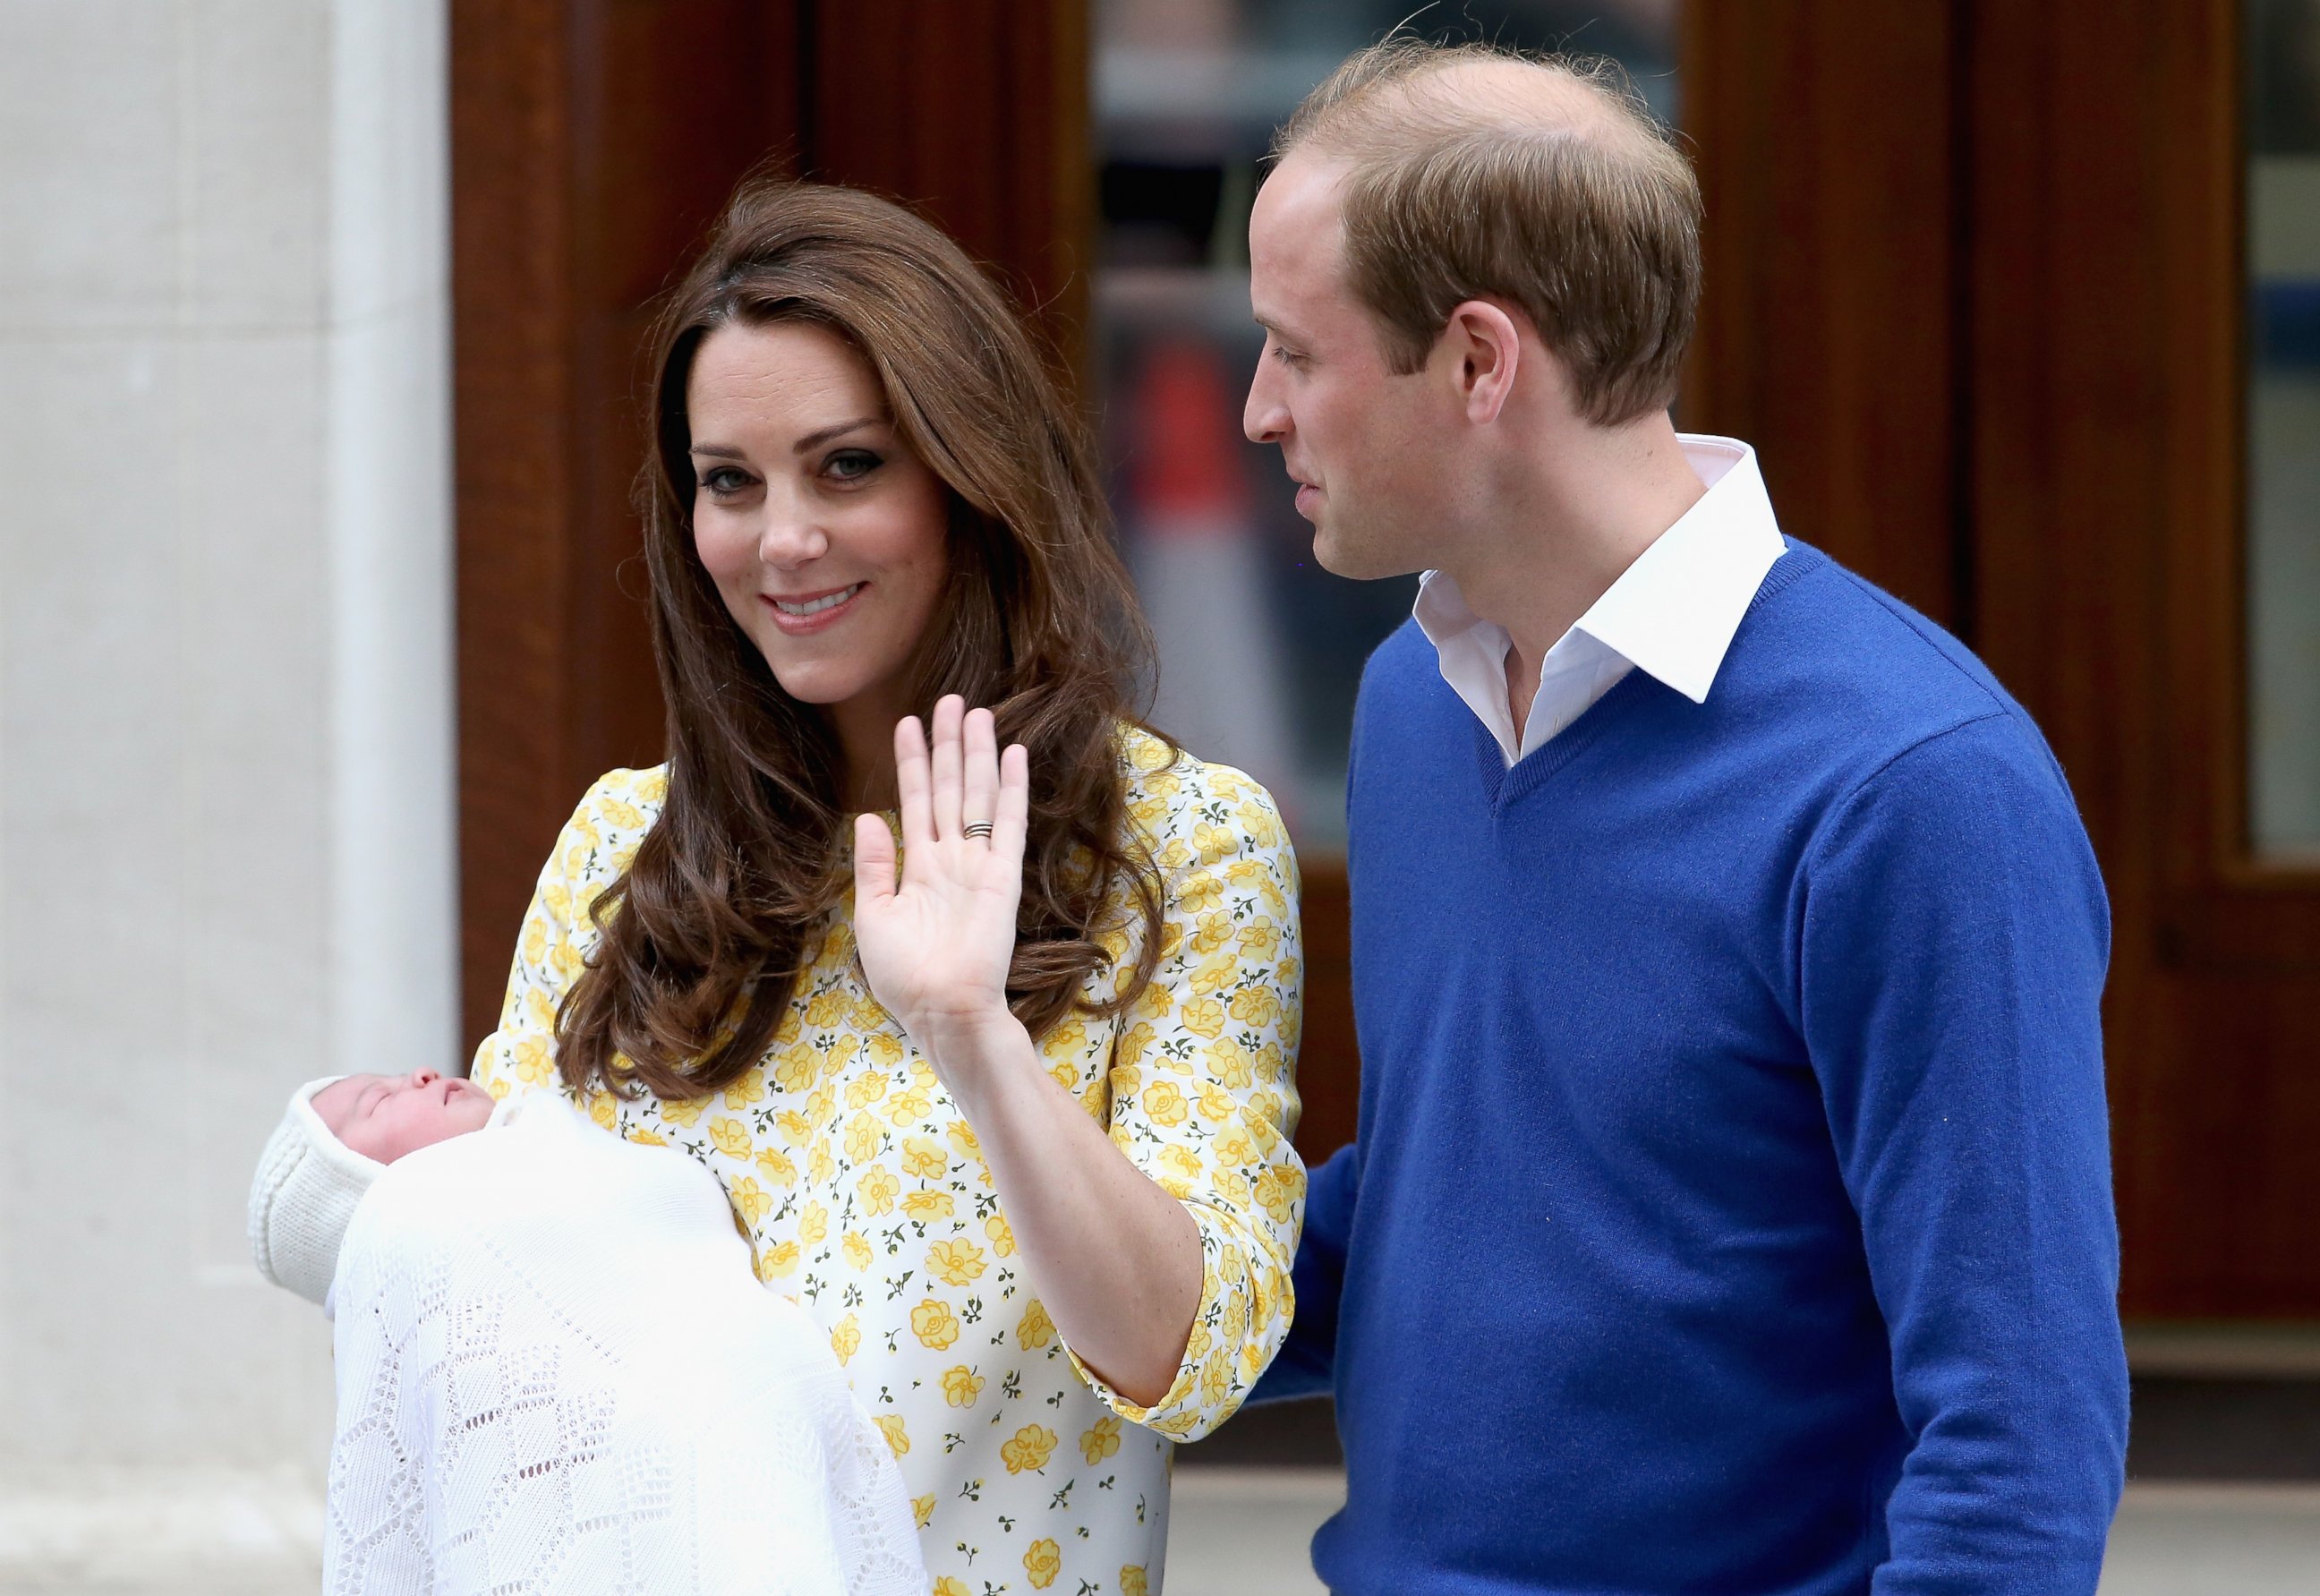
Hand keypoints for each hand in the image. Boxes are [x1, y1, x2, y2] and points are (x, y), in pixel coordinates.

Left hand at [853, 696, 1030, 1077]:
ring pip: (978, 796)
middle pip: (951, 787)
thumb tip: (868, 817)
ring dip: (978, 754)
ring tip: (977, 712)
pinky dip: (1012, 789)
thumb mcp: (873, 917)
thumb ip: (873, 866)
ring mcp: (978, 865)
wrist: (943, 1012)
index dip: (913, 761)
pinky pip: (1009, 825)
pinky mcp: (1002, 878)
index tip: (908, 722)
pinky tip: (1013, 755)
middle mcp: (950, 858)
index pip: (916, 801)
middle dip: (948, 744)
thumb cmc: (905, 976)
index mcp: (918, 867)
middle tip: (950, 699)